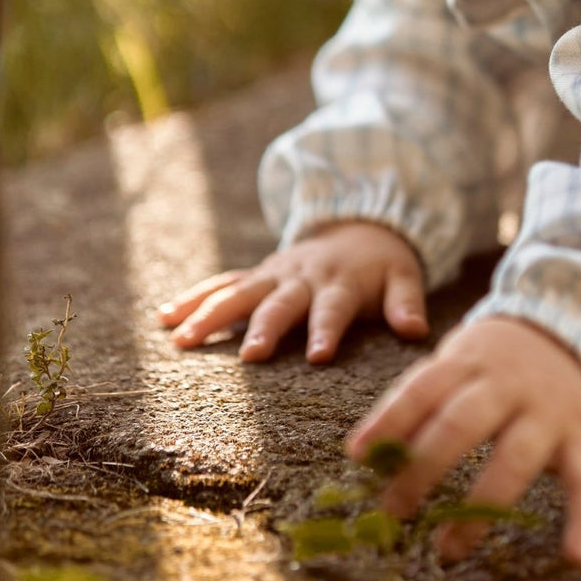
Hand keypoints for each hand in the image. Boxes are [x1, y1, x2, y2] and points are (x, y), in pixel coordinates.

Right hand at [156, 220, 427, 362]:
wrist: (358, 224)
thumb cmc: (382, 265)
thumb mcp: (404, 276)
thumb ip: (407, 303)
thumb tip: (416, 330)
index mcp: (339, 282)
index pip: (333, 308)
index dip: (326, 330)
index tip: (317, 356)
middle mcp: (301, 277)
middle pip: (279, 303)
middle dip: (263, 327)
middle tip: (249, 356)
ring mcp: (273, 274)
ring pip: (238, 292)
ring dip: (210, 314)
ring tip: (181, 340)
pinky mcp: (256, 274)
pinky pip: (221, 284)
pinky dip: (192, 297)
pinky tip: (164, 318)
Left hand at [347, 316, 580, 565]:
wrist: (576, 333)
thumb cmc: (496, 364)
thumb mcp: (457, 364)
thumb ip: (420, 401)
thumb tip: (366, 453)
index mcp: (468, 362)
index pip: (423, 388)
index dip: (389, 420)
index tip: (357, 455)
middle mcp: (507, 385)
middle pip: (462, 424)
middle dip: (424, 469)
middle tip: (393, 511)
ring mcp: (548, 413)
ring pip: (514, 460)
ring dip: (480, 509)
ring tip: (447, 550)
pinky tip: (576, 559)